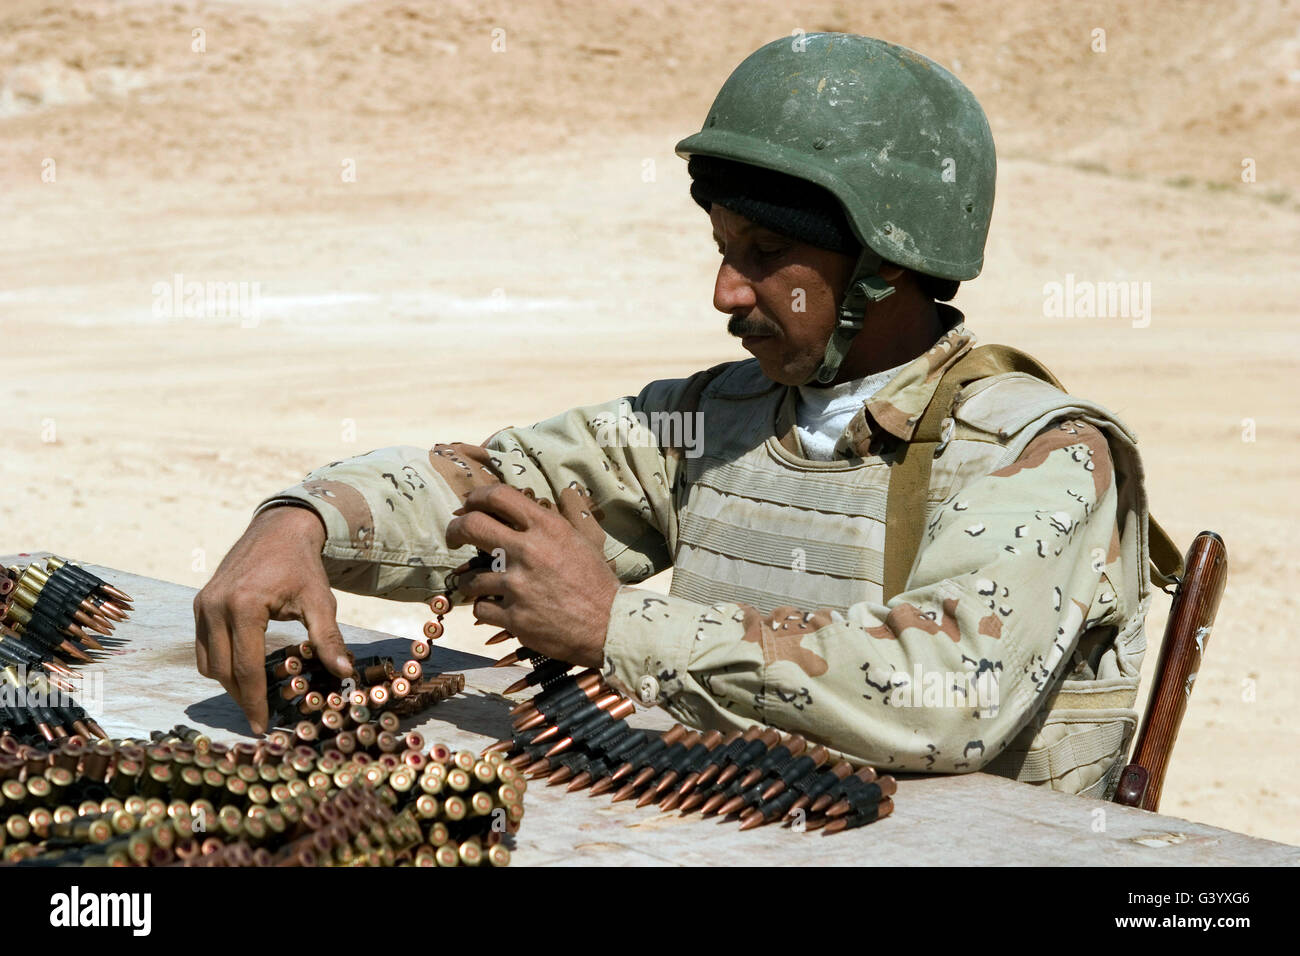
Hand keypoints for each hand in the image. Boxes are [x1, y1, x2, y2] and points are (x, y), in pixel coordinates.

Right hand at [193, 504, 352, 733]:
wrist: (279, 531)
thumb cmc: (302, 567)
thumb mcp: (320, 600)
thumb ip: (328, 638)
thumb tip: (344, 672)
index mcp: (243, 606)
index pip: (246, 668)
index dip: (254, 702)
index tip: (262, 727)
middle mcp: (215, 606)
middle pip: (222, 670)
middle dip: (241, 698)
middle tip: (260, 719)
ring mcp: (203, 604)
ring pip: (208, 662)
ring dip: (228, 683)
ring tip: (254, 698)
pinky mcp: (200, 604)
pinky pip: (203, 647)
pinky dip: (220, 664)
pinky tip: (243, 672)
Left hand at [446, 485, 619, 668]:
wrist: (609, 624)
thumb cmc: (596, 580)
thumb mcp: (582, 539)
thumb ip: (557, 518)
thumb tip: (544, 498)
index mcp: (547, 527)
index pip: (498, 496)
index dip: (476, 497)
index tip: (469, 506)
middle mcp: (529, 551)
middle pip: (471, 526)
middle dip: (455, 531)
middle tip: (455, 537)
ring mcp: (518, 586)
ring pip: (470, 577)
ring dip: (473, 581)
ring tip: (484, 586)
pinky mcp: (514, 617)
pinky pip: (480, 609)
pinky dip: (485, 609)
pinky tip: (498, 608)